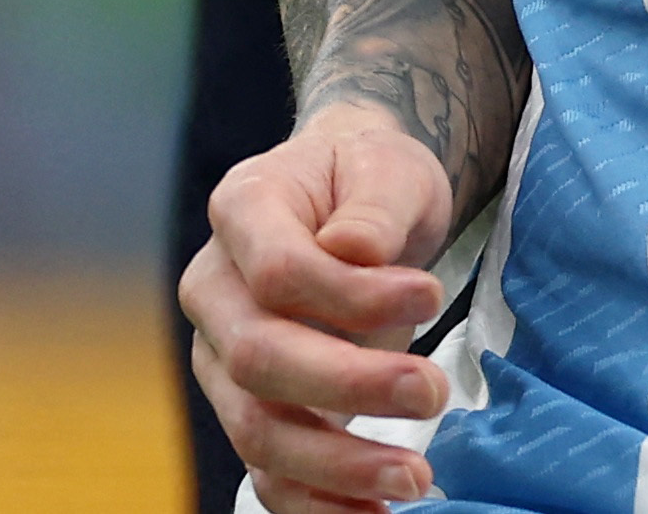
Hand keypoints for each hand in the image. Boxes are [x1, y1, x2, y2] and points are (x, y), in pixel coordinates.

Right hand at [182, 111, 463, 507]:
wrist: (357, 200)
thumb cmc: (370, 179)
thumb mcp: (390, 167)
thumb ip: (374, 207)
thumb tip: (351, 252)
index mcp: (242, 210)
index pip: (277, 272)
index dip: (351, 296)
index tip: (432, 295)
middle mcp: (215, 289)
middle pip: (259, 360)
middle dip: (348, 388)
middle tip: (432, 392)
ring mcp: (222, 357)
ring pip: (256, 430)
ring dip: (337, 465)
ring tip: (415, 478)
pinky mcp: (249, 407)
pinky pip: (265, 472)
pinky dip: (316, 503)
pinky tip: (374, 513)